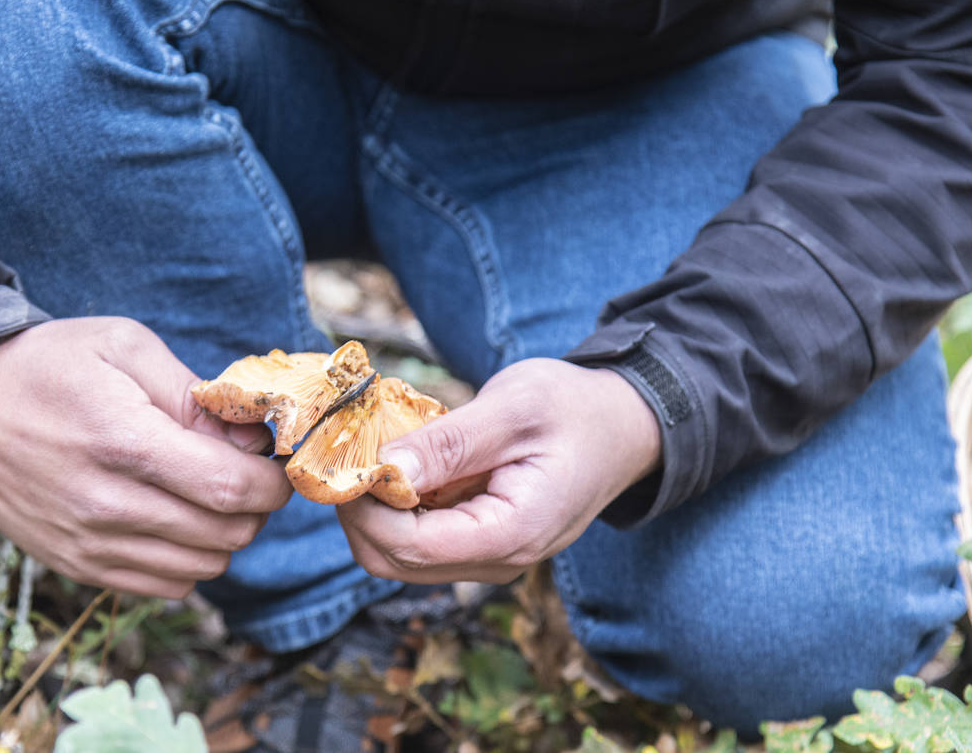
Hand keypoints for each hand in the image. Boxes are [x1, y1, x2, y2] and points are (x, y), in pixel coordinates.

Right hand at [0, 317, 291, 598]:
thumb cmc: (48, 366)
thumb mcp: (123, 346)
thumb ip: (193, 394)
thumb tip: (250, 437)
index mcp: (123, 442)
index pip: (231, 488)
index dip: (270, 482)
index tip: (273, 463)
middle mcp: (106, 505)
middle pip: (225, 534)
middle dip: (255, 506)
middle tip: (244, 472)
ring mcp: (89, 543)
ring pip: (202, 567)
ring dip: (223, 534)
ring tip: (207, 493)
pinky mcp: (77, 566)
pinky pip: (164, 586)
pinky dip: (187, 560)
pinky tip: (175, 518)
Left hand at [338, 360, 660, 583]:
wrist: (622, 426)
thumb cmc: (575, 410)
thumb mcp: (513, 409)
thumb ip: (448, 444)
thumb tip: (386, 468)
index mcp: (511, 534)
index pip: (408, 545)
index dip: (365, 505)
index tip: (349, 456)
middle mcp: (497, 561)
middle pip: (391, 560)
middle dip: (359, 509)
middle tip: (354, 450)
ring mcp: (487, 557)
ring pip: (397, 555)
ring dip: (374, 507)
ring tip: (379, 450)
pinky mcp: (478, 543)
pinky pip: (417, 538)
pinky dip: (396, 505)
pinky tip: (404, 461)